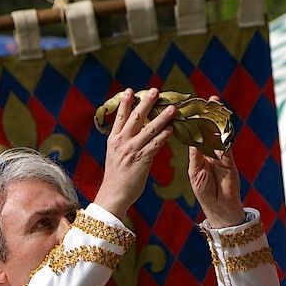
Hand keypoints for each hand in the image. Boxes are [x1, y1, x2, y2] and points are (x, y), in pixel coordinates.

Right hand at [95, 88, 175, 219]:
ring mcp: (131, 150)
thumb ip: (122, 142)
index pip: (120, 117)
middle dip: (146, 103)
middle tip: (155, 91)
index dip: (125, 103)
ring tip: (172, 108)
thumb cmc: (116, 177)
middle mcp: (121, 142)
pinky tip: (171, 129)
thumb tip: (133, 131)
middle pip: (135, 118)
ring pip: (148, 129)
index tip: (131, 90)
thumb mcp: (114, 155)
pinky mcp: (141, 160)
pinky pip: (154, 145)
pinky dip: (163, 136)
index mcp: (113, 139)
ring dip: (161, 117)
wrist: (114, 194)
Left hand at [188, 98, 244, 228]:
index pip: (195, 134)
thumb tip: (193, 140)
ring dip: (218, 120)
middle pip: (209, 130)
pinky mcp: (230, 160)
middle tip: (209, 99)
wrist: (219, 207)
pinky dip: (226, 135)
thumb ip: (196, 156)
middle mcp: (210, 151)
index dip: (193, 122)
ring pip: (219, 134)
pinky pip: (227, 145)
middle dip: (209, 115)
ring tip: (217, 105)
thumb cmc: (204, 191)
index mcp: (198, 154)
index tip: (189, 108)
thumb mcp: (196, 173)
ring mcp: (221, 154)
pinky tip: (224, 124)